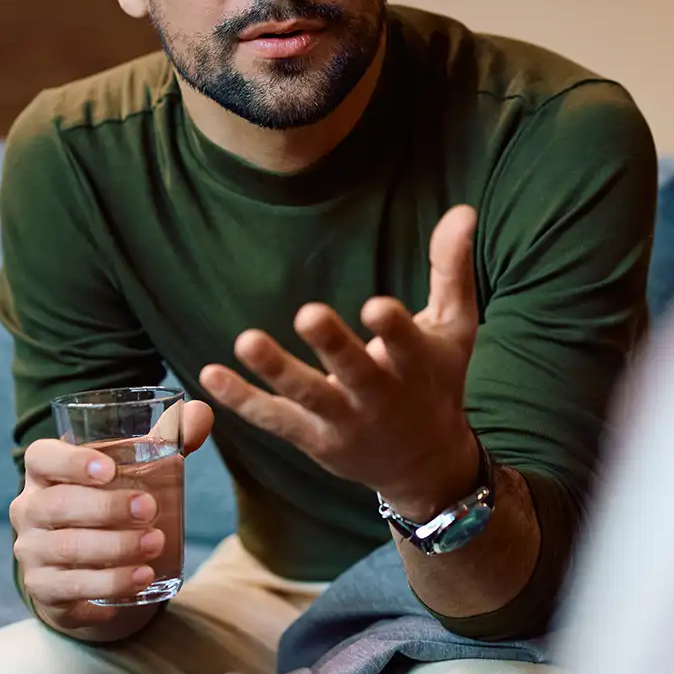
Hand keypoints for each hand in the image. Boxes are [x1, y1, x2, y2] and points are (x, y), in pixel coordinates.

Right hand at [8, 400, 213, 630]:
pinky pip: (71, 587)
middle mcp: (29, 509)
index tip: (109, 468)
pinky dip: (109, 583)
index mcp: (45, 472)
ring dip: (114, 547)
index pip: (41, 457)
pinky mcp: (44, 588)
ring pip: (66, 548)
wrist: (85, 566)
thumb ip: (165, 440)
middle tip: (150, 510)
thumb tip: (200, 412)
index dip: (70, 461)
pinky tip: (141, 578)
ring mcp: (32, 550)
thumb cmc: (109, 500)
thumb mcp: (133, 469)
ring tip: (155, 544)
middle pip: (57, 505)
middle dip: (106, 508)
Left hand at [200, 205, 481, 518]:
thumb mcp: (455, 327)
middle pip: (355, 370)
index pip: (407, 344)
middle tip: (309, 314)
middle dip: (333, 345)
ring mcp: (345, 420)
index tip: (377, 307)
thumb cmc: (438, 380)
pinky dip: (242, 400)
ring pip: (308, 396)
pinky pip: (274, 418)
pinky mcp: (314, 439)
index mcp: (417, 365)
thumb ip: (452, 268)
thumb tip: (463, 209)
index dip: (393, 328)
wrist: (425, 464)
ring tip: (246, 340)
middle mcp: (381, 395)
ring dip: (276, 370)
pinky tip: (210, 374)